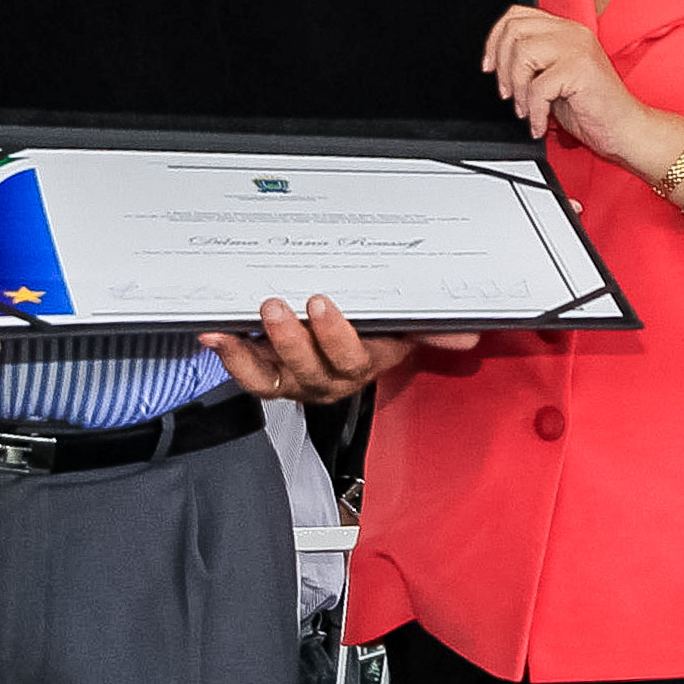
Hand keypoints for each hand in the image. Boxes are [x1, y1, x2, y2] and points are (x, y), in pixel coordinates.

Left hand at [201, 296, 477, 403]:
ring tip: (247, 318)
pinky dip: (230, 356)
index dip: (335, 336)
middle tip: (277, 305)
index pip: (351, 358)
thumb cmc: (377, 330)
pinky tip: (215, 334)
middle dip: (291, 339)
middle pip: (309, 369)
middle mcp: (327, 380)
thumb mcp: (406, 328)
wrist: (350, 342)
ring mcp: (294, 379)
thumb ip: (433, 329)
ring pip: (275, 377)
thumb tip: (468, 334)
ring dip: (256, 351)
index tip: (322, 303)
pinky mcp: (267, 374)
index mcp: (362, 365)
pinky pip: (248, 374)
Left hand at [482, 5, 666, 155]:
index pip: (517, 15)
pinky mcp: (580, 69)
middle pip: (514, 30)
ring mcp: (577, 48)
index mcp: (566, 30)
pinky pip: (538, 87)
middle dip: (502, 67)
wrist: (627, 130)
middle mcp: (572, 33)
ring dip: (517, 89)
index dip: (495, 39)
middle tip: (508, 94)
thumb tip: (498, 61)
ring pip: (522, 54)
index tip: (490, 66)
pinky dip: (534, 112)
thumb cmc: (594, 109)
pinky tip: (540, 123)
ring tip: (528, 109)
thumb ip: (534, 63)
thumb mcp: (555, 79)